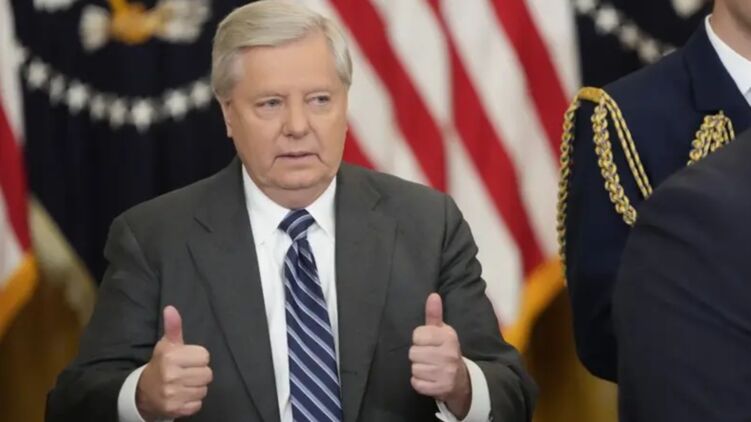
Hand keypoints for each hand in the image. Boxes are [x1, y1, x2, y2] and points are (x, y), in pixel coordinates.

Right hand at [136, 306, 212, 420]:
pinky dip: (192, 401)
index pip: (205, 356)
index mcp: (171, 357)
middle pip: (207, 374)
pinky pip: (198, 404)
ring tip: (184, 384)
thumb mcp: (166, 344)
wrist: (143, 392)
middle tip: (186, 372)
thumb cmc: (161, 364)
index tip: (187, 359)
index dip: (198, 357)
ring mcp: (173, 394)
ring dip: (196, 387)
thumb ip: (173, 327)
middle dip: (199, 373)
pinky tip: (182, 395)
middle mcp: (171, 376)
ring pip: (204, 389)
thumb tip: (171, 308)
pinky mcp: (175, 409)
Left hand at [410, 293, 470, 417]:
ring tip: (429, 368)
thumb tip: (433, 295)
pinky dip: (419, 382)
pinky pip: (416, 383)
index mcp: (448, 337)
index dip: (419, 340)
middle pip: (413, 353)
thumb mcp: (442, 332)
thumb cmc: (446, 351)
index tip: (428, 343)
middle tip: (428, 357)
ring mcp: (446, 372)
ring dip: (418, 369)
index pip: (417, 335)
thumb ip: (434, 315)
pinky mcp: (441, 388)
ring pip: (414, 368)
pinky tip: (429, 379)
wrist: (460, 379)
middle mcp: (449, 354)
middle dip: (418, 355)